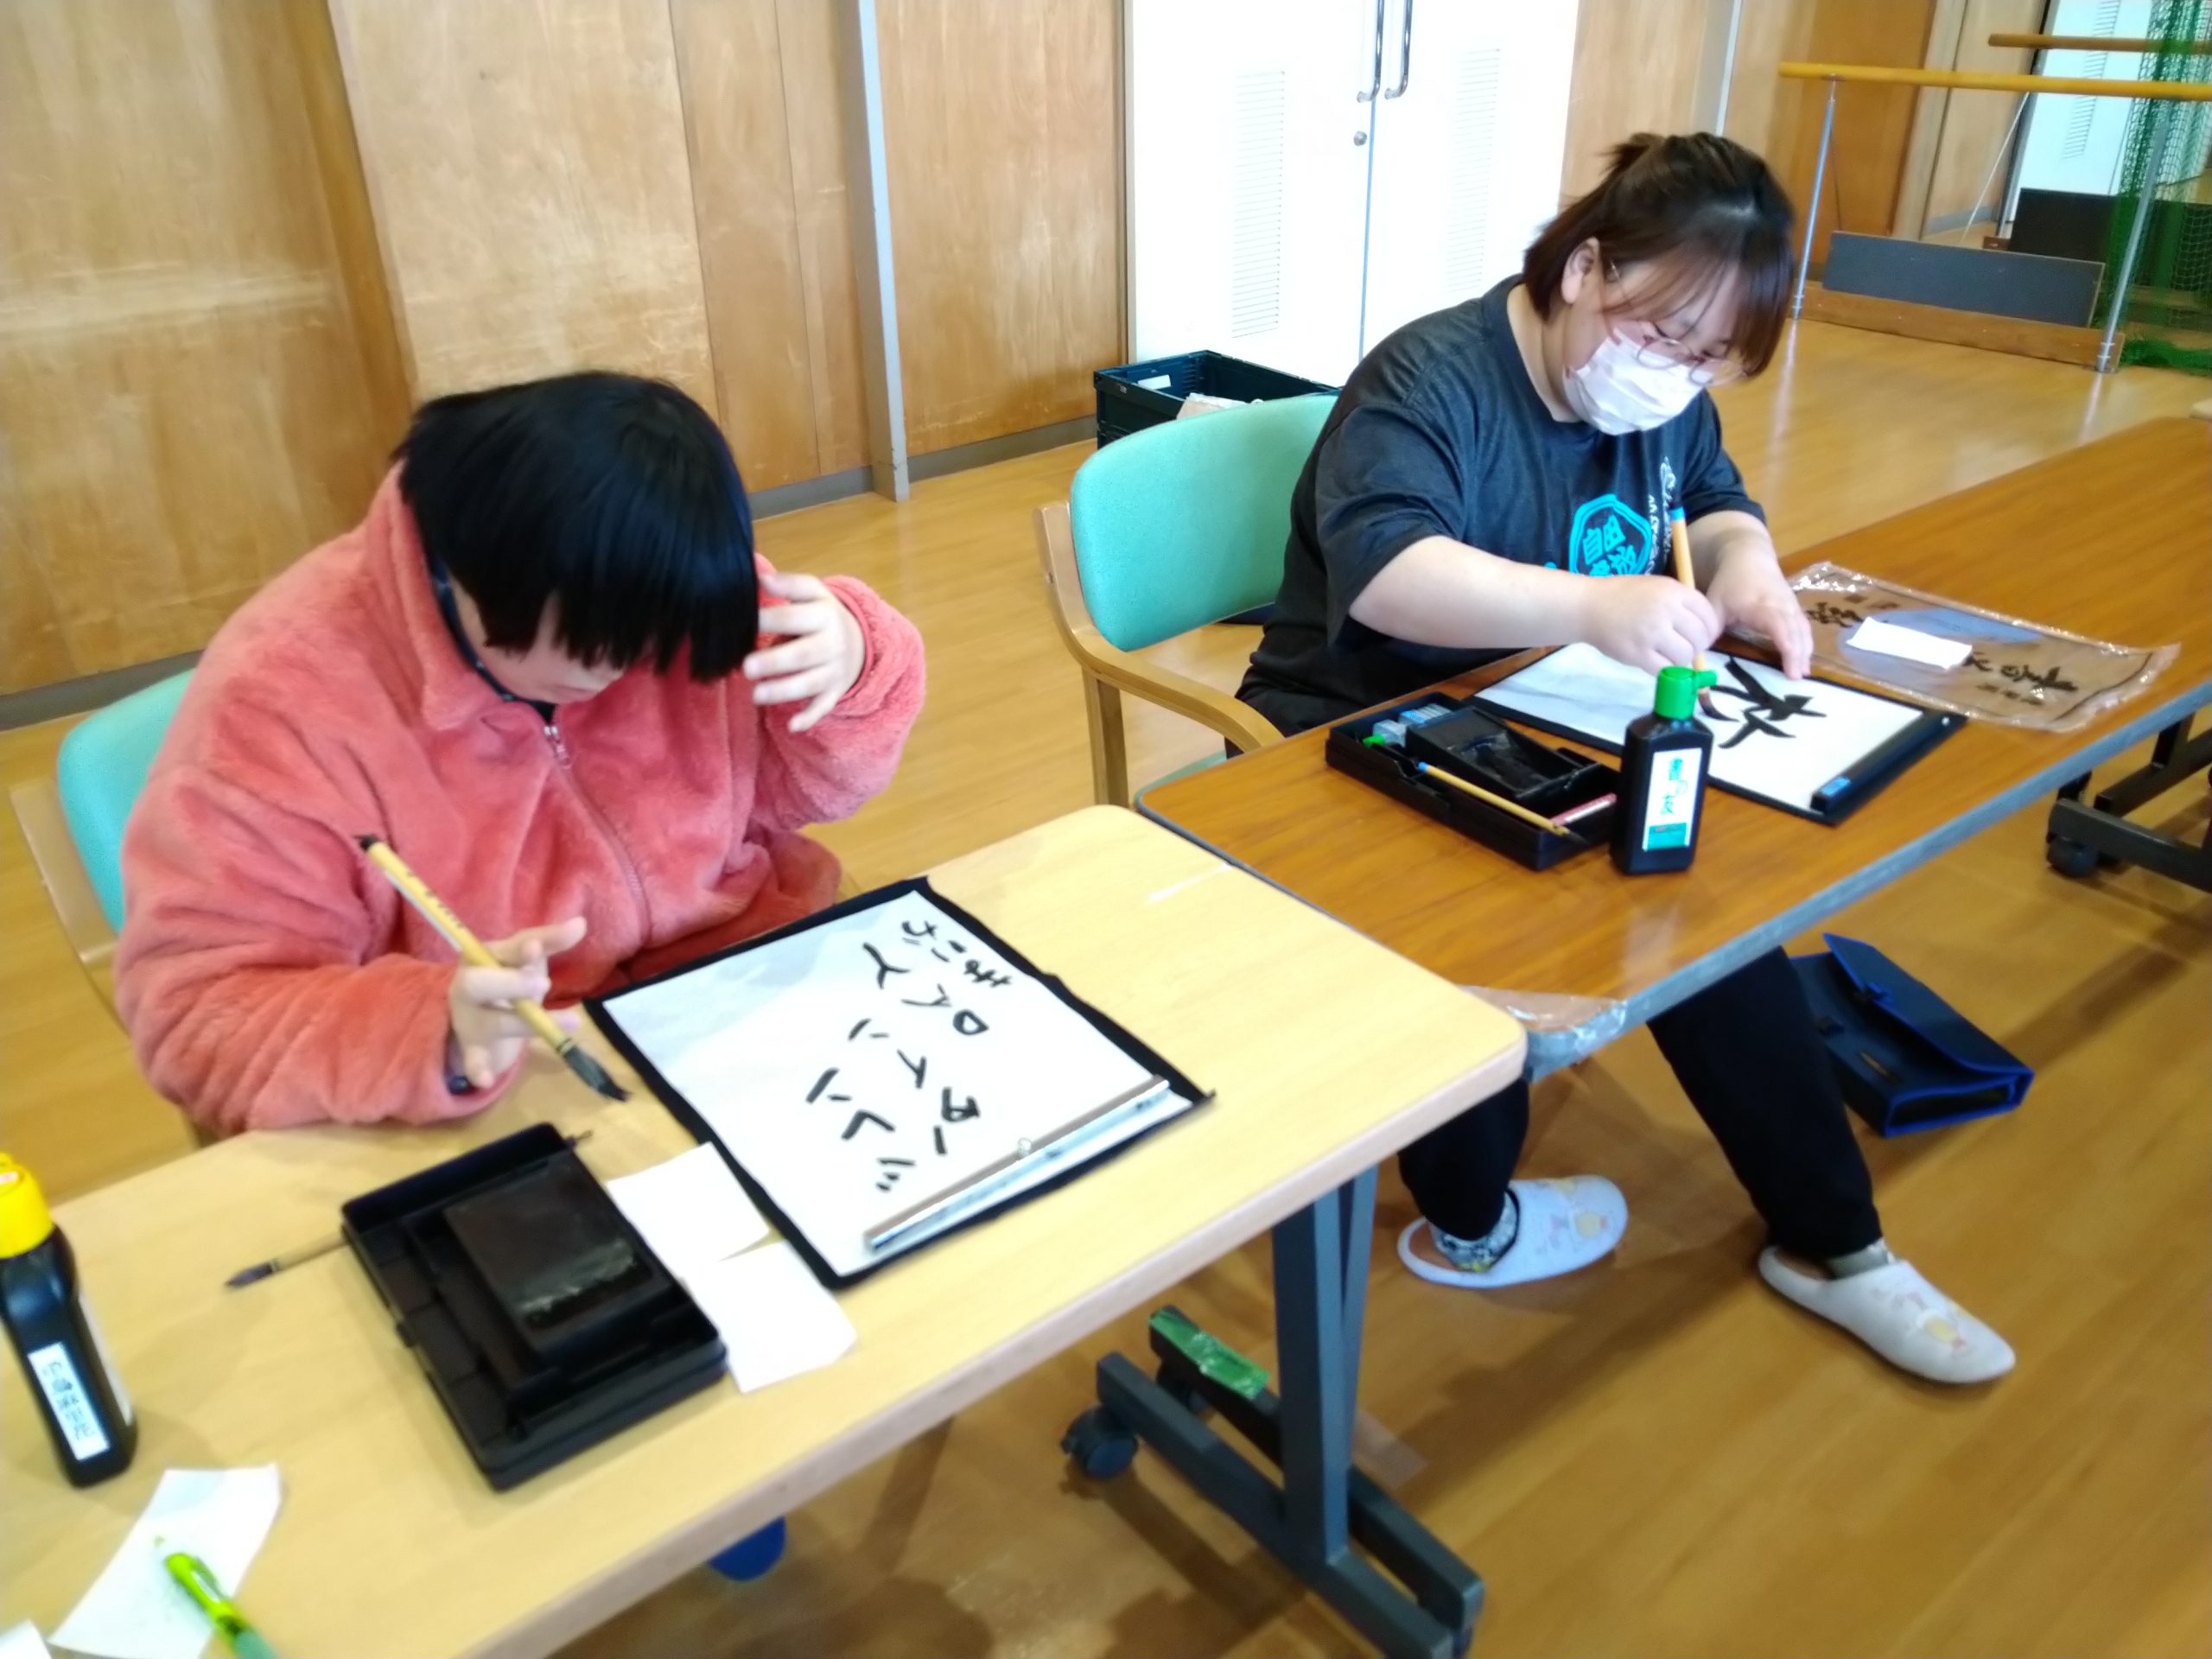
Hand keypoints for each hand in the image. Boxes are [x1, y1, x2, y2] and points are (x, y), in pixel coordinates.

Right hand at [446, 917, 586, 1089]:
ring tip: (569, 1024)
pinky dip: (477, 1069)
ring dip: (524, 1024)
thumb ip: (550, 940)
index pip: (501, 950)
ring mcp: (469, 1019)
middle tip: (543, 985)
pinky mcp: (473, 1048)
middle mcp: (468, 986)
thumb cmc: (506, 979)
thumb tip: (580, 923)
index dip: (518, 951)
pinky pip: (473, 1059)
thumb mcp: (527, 959)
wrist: (478, 1018)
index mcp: (481, 957)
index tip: (537, 950)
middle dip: (510, 983)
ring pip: (493, 1022)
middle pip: (479, 984)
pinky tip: (485, 1080)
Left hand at [744, 571, 864, 732]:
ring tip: (757, 695)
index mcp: (825, 615)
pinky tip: (793, 726)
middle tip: (747, 667)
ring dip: (785, 691)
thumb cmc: (820, 614)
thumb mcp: (812, 593)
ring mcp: (835, 670)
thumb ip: (788, 585)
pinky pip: (823, 707)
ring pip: (811, 683)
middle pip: (804, 654)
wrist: (857, 641)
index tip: (746, 622)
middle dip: (776, 662)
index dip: (770, 619)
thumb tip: (760, 578)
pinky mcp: (834, 692)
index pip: (795, 617)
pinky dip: (810, 717)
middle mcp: (833, 643)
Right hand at [1576, 575, 1721, 674]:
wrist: (1588, 605)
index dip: (1709, 630)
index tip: (1701, 637)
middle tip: (1685, 649)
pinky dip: (1665, 670)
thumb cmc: (1622, 595)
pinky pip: (1664, 669)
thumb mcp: (1656, 587)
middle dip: (1696, 647)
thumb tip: (1703, 631)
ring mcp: (1652, 633)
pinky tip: (1656, 663)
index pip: (1708, 616)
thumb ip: (1680, 603)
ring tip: (1669, 657)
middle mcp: (1667, 611)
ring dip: (1681, 661)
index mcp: (1674, 591)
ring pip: (1685, 656)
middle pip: (1700, 638)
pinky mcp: (1638, 653)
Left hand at [1706, 549, 1811, 677]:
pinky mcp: (1794, 608)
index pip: (1779, 627)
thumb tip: (1702, 656)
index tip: (1790, 669)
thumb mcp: (1715, 603)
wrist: (1749, 557)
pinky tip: (1802, 662)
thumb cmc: (1730, 582)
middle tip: (1796, 679)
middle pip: (1795, 632)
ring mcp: (1791, 606)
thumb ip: (1710, 629)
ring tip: (1802, 674)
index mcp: (1762, 605)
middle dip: (1798, 655)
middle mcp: (1782, 606)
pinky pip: (1803, 628)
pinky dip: (1805, 644)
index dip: (1786, 647)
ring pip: (1803, 630)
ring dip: (1804, 652)